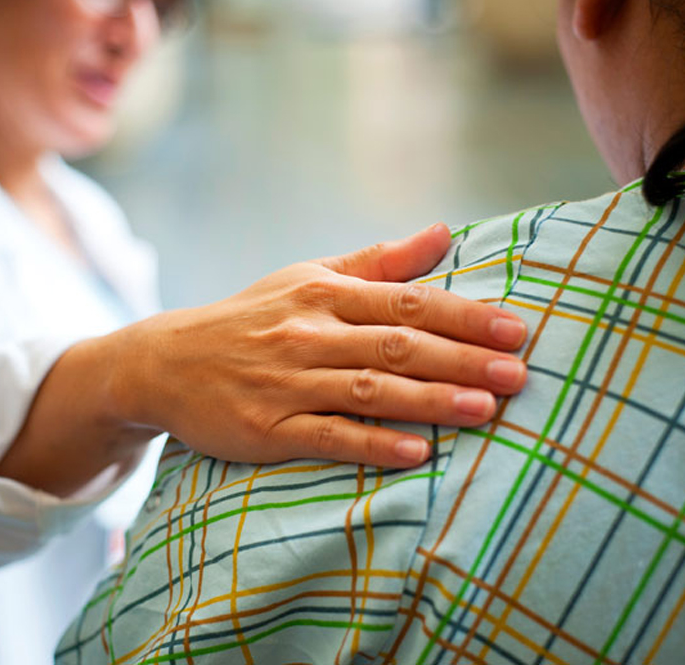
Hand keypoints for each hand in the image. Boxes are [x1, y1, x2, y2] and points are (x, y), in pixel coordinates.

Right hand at [113, 223, 526, 467]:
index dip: (463, 317)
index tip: (515, 330)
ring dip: (428, 401)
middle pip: (396, 346)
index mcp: (324, 295)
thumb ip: (377, 262)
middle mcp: (308, 334)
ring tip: (484, 410)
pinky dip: (373, 444)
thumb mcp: (306, 278)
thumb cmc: (250, 318)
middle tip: (518, 374)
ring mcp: (286, 383)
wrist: (166, 361)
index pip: (406, 302)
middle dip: (461, 360)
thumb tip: (442, 232)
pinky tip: (416, 453)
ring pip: (369, 391)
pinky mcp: (267, 429)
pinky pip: (327, 437)